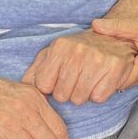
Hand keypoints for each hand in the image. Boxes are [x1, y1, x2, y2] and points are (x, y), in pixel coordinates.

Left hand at [22, 30, 136, 104]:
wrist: (113, 39)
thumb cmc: (79, 51)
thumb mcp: (53, 54)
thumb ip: (35, 71)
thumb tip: (23, 86)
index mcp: (60, 46)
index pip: (44, 86)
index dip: (51, 88)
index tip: (58, 81)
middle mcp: (78, 50)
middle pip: (62, 95)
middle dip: (67, 93)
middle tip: (76, 81)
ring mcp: (98, 58)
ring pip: (79, 99)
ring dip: (83, 95)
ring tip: (87, 80)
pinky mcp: (114, 67)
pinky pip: (98, 98)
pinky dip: (99, 94)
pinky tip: (99, 81)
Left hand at [90, 11, 137, 88]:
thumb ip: (117, 26)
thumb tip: (95, 25)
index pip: (118, 80)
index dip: (102, 75)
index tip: (89, 67)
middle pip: (118, 84)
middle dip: (103, 76)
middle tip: (87, 67)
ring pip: (121, 81)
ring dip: (109, 74)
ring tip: (95, 65)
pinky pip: (126, 76)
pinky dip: (116, 71)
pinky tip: (107, 63)